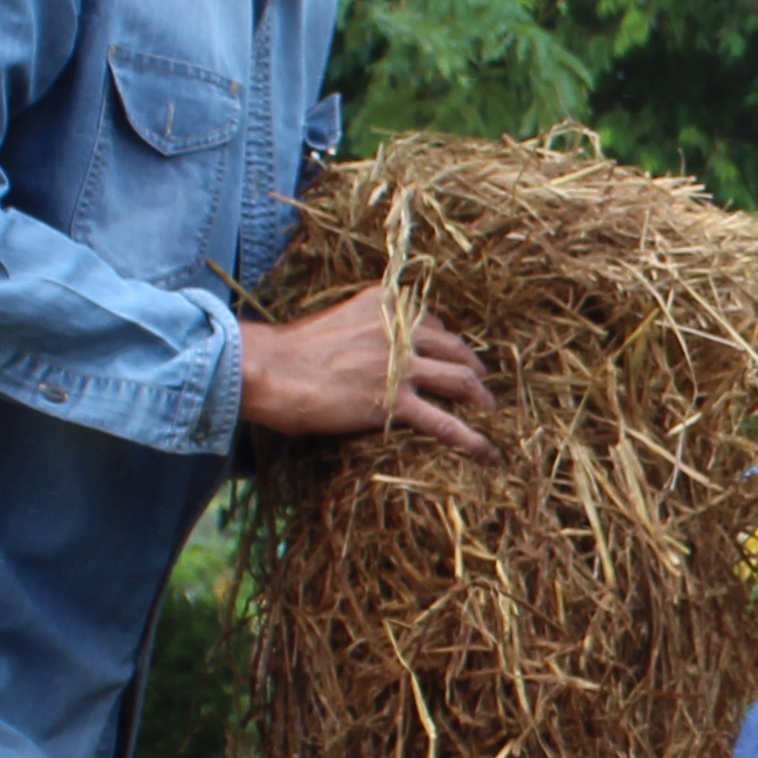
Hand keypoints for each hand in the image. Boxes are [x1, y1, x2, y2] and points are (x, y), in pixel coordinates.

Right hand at [242, 286, 495, 454]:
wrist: (269, 368)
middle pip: (453, 347)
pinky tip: (488, 452)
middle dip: (470, 365)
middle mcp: (400, 329)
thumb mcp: (335, 323)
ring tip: (489, 411)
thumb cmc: (288, 351)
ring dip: (480, 396)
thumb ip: (364, 332)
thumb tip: (373, 357)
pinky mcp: (395, 402)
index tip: (450, 356)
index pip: (430, 322)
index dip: (444, 343)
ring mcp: (401, 365)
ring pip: (460, 380)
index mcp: (385, 304)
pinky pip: (446, 422)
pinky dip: (472, 439)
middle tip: (479, 382)